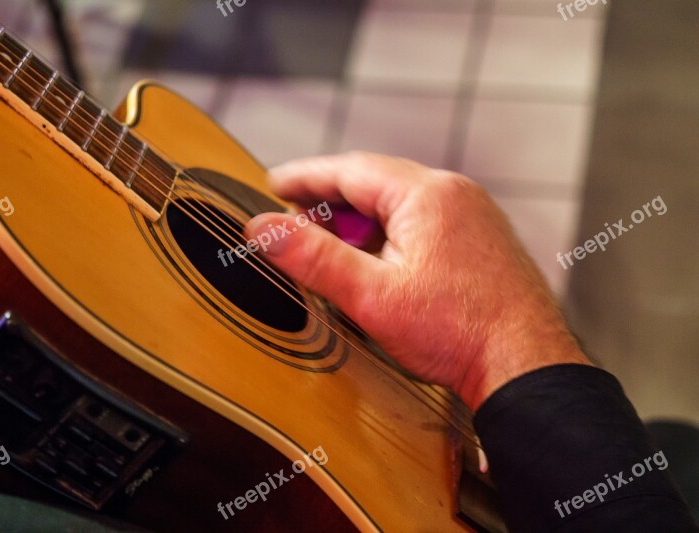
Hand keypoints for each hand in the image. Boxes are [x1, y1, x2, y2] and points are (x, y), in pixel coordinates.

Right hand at [244, 152, 589, 410]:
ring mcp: (473, 214)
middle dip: (330, 199)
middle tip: (295, 220)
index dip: (305, 176)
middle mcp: (455, 193)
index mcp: (427, 194)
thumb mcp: (371, 296)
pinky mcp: (480, 237)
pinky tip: (378, 261)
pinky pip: (423, 219)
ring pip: (399, 201)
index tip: (275, 182)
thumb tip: (263, 228)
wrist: (526, 364)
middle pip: (375, 182)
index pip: (349, 169)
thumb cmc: (460, 333)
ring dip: (360, 219)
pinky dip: (390, 231)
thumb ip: (313, 258)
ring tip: (333, 249)